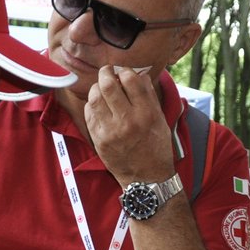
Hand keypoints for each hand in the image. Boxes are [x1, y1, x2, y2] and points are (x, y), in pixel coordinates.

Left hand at [83, 66, 176, 184]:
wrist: (146, 178)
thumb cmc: (156, 148)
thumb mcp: (160, 120)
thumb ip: (149, 96)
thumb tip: (139, 74)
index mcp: (146, 113)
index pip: (131, 80)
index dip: (125, 71)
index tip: (124, 73)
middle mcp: (128, 121)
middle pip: (108, 85)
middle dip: (106, 73)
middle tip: (107, 72)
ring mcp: (111, 131)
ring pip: (95, 97)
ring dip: (97, 88)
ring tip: (102, 88)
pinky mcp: (99, 139)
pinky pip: (89, 113)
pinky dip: (92, 104)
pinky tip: (99, 104)